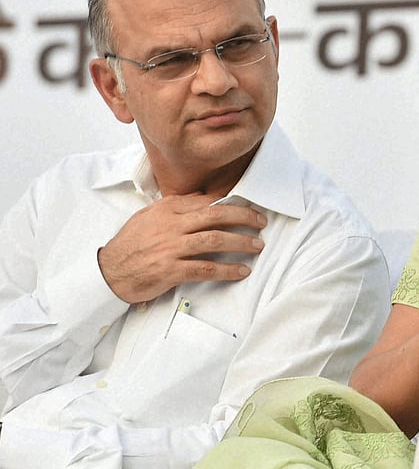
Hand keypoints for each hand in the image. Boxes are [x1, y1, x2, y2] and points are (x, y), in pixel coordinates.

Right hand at [98, 194, 266, 303]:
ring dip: (241, 243)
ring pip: (215, 240)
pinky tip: (242, 271)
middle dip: (244, 217)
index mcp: (166, 210)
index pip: (206, 202)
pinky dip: (227, 269)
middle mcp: (171, 226)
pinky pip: (206, 268)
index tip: (250, 207)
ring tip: (258, 246)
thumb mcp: (149, 216)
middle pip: (216, 216)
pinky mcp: (171, 270)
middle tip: (262, 222)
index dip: (231, 204)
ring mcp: (171, 248)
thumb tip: (204, 197)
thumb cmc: (131, 244)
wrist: (108, 272)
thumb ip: (176, 206)